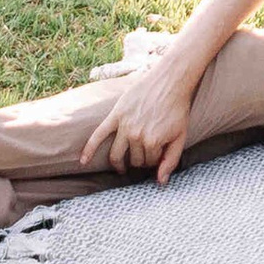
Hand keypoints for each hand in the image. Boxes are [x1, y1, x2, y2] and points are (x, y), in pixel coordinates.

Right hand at [77, 55, 200, 183]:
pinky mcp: (116, 114)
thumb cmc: (178, 108)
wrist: (172, 80)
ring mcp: (124, 125)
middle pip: (133, 159)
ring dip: (119, 163)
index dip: (155, 159)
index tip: (159, 152)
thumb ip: (171, 160)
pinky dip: (89, 149)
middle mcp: (136, 135)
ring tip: (122, 167)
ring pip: (116, 154)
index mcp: (153, 141)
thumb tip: (160, 182)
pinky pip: (98, 135)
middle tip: (146, 154)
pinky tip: (83, 161)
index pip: (149, 162)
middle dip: (140, 160)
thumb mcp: (180, 135)